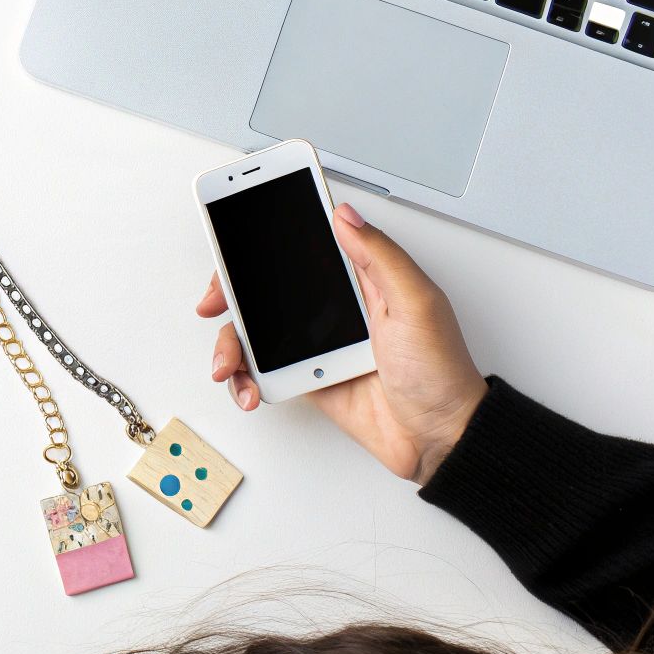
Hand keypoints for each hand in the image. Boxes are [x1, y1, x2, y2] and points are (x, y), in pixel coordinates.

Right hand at [201, 204, 487, 484]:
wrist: (440, 437)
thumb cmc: (441, 371)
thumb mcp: (417, 302)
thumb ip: (378, 256)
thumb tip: (344, 215)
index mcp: (359, 280)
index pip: (300, 247)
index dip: (262, 241)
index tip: (231, 237)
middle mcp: (332, 308)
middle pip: (264, 288)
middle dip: (228, 292)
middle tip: (212, 303)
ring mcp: (316, 344)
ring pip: (255, 332)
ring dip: (231, 345)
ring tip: (228, 365)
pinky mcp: (308, 378)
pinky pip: (263, 372)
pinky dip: (246, 380)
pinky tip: (248, 388)